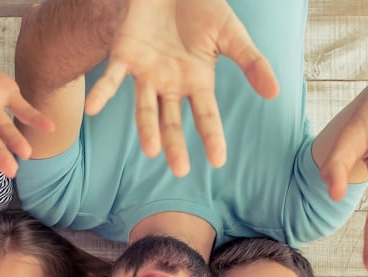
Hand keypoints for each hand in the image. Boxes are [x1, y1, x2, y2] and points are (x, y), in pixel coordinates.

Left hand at [85, 0, 277, 175]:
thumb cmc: (201, 7)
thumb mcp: (231, 34)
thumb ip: (251, 63)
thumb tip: (275, 93)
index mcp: (195, 81)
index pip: (205, 115)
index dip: (211, 137)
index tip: (218, 160)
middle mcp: (169, 83)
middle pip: (172, 120)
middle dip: (175, 144)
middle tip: (180, 169)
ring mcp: (146, 71)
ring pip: (144, 108)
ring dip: (147, 128)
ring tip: (152, 150)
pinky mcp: (124, 54)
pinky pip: (110, 77)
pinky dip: (101, 92)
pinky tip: (92, 108)